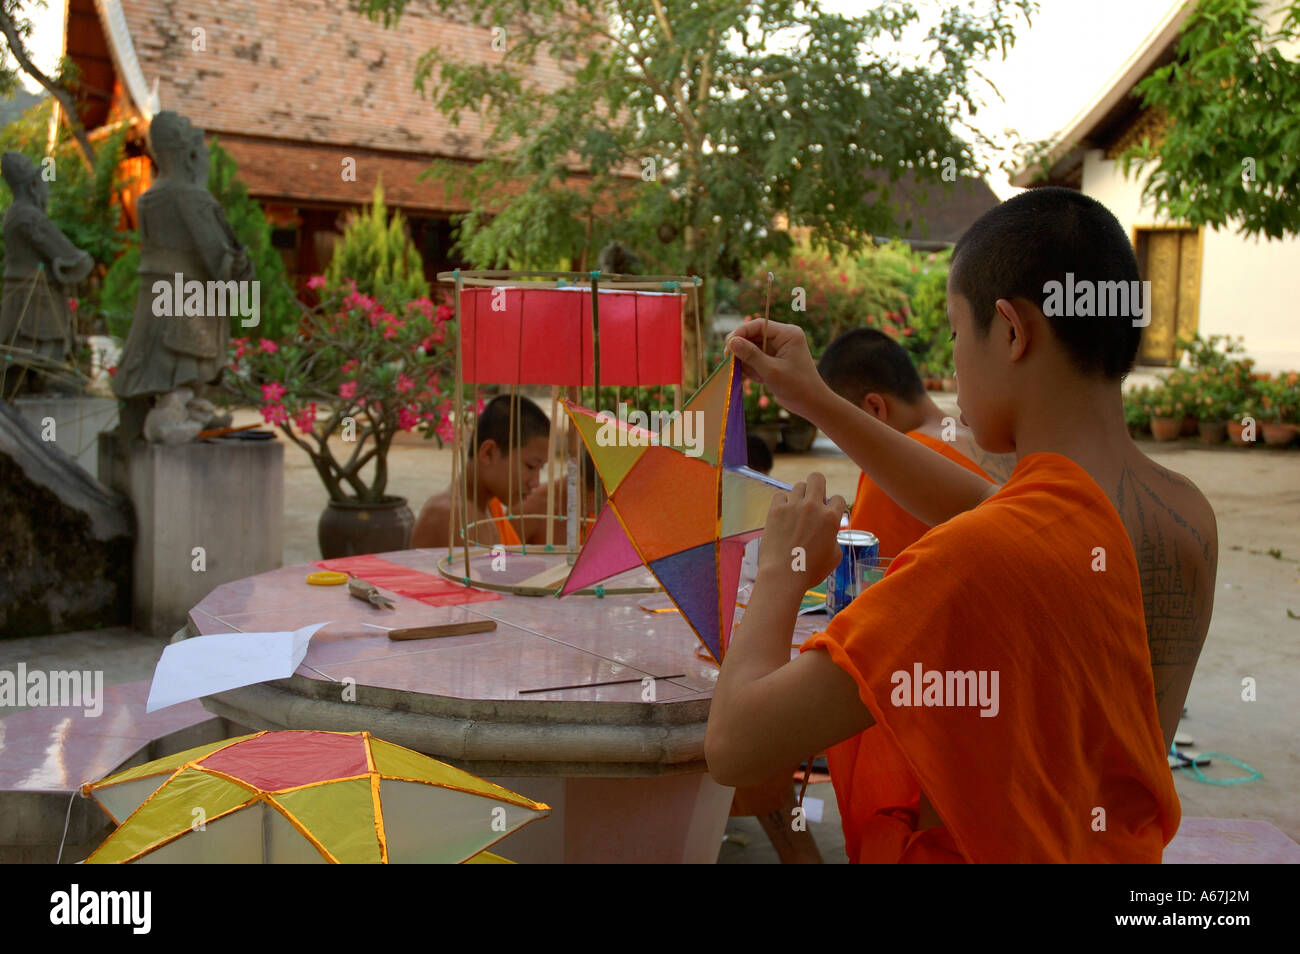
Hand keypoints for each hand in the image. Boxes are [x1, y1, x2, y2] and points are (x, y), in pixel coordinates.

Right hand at [725, 319, 828, 421]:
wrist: (811, 404)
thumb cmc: (796, 386)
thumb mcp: (771, 371)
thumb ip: (751, 355)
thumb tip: (731, 342)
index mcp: (787, 334)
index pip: (758, 325)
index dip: (740, 333)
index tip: (728, 346)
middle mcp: (782, 338)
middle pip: (753, 335)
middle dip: (742, 350)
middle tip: (731, 362)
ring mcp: (778, 349)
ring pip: (751, 348)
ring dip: (747, 362)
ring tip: (755, 376)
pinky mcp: (774, 360)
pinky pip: (755, 359)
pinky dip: (752, 368)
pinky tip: (759, 379)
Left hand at [756, 473, 845, 591]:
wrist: (783, 575)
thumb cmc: (810, 571)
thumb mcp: (834, 556)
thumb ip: (834, 537)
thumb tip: (830, 532)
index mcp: (831, 518)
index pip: (838, 498)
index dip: (835, 506)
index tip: (828, 514)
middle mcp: (813, 507)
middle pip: (817, 478)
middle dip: (818, 486)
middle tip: (813, 500)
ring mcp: (793, 507)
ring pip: (798, 485)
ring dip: (800, 496)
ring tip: (797, 510)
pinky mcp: (775, 510)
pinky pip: (780, 496)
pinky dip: (782, 503)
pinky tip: (783, 515)